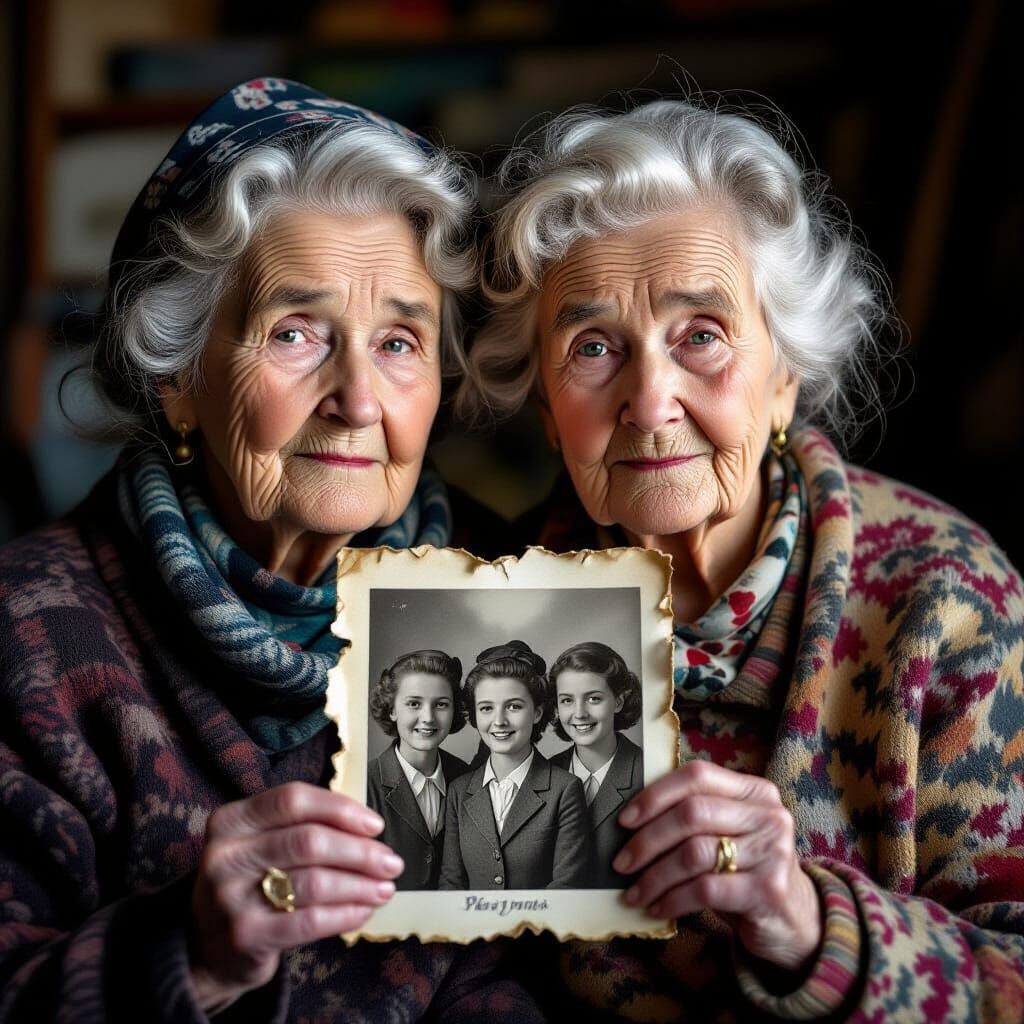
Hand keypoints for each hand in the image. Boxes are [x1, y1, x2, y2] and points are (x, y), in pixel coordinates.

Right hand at [189, 782, 402, 1010]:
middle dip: (360, 852)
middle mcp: (225, 854)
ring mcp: (230, 897)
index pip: (293, 799)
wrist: (208, 946)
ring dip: (359, 885)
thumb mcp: (260, 843)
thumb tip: (368, 828)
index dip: (340, 809)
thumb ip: (302, 826)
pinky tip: (363, 911)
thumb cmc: (251, 881)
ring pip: (314, 882)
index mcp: (231, 820)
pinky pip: (310, 921)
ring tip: (384, 888)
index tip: (375, 825)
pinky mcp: (245, 935)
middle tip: (391, 862)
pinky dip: (344, 914)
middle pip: (309, 841)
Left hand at [615, 760, 820, 971]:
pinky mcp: (768, 890)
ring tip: (635, 893)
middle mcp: (768, 815)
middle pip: (691, 814)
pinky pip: (705, 889)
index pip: (697, 776)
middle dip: (647, 840)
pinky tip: (658, 908)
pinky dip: (673, 899)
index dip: (656, 794)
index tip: (624, 820)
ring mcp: (772, 851)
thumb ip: (694, 817)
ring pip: (693, 854)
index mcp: (754, 791)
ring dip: (655, 876)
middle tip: (622, 862)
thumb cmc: (745, 871)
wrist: (792, 921)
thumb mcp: (727, 834)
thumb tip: (630, 820)